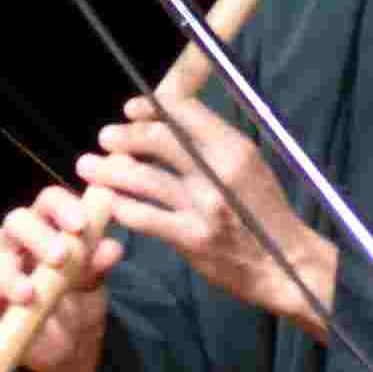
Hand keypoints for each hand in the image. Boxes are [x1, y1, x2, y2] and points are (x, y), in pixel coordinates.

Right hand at [0, 187, 112, 371]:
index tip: (80, 225)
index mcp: (46, 228)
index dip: (62, 208)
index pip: (49, 202)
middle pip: (15, 224)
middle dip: (36, 237)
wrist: (71, 345)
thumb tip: (111, 248)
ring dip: (10, 278)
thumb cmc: (79, 300)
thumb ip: (99, 263)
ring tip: (30, 294)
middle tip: (60, 258)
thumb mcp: (94, 282)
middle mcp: (16, 245)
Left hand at [73, 94, 334, 335]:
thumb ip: (212, 145)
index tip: (130, 110)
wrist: (284, 264)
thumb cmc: (262, 213)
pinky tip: (108, 203)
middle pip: (158, 140)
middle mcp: (219, 173)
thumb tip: (169, 120)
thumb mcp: (248, 166)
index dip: (150, 108)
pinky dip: (120, 206)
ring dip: (109, 170)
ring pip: (143, 178)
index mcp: (235, 148)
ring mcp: (204, 206)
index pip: (185, 112)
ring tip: (88, 166)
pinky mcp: (191, 238)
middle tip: (105, 137)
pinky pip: (143, 217)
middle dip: (124, 136)